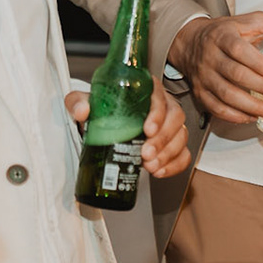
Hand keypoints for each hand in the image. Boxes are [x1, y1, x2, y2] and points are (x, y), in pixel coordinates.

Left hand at [68, 75, 189, 178]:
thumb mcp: (86, 101)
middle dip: (163, 139)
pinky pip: (183, 155)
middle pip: (176, 119)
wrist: (104, 125)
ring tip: (149, 165)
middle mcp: (162, 107)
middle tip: (146, 153)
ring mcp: (169, 126)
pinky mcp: (172, 144)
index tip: (148, 129)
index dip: (158, 114)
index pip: (160, 98)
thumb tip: (82, 110)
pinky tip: (159, 171)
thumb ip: (78, 101)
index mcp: (146, 92)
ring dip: (167, 154)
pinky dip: (174, 165)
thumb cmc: (102, 110)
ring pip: (181, 138)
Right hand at [167, 12, 262, 125]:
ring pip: (226, 94)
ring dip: (251, 106)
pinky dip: (235, 116)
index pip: (238, 50)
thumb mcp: (252, 21)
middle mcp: (210, 56)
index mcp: (223, 36)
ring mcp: (204, 75)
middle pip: (235, 74)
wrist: (190, 40)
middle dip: (261, 87)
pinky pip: (216, 108)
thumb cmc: (227, 32)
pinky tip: (253, 117)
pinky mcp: (200, 92)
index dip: (258, 63)